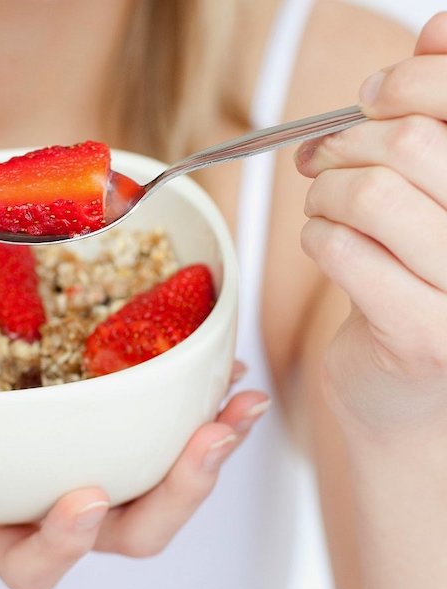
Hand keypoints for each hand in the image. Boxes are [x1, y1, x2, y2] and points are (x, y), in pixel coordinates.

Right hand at [0, 362, 268, 588]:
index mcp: (0, 526)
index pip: (33, 562)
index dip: (58, 544)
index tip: (80, 499)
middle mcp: (58, 511)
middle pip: (127, 534)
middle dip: (174, 497)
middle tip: (207, 442)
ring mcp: (95, 474)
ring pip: (164, 490)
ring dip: (210, 449)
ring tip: (240, 401)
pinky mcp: (118, 436)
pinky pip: (170, 433)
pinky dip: (199, 405)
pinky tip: (222, 364)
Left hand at [294, 13, 446, 433]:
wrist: (411, 390)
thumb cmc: (426, 276)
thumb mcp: (440, 190)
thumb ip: (441, 115)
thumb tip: (438, 28)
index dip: (412, 80)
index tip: (372, 93)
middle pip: (415, 143)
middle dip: (349, 141)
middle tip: (324, 157)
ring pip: (372, 194)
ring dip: (325, 191)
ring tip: (322, 204)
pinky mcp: (426, 337)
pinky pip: (341, 250)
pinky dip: (316, 237)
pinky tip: (324, 245)